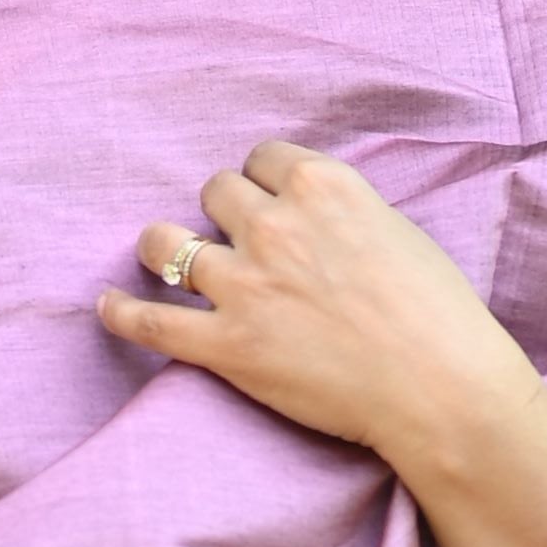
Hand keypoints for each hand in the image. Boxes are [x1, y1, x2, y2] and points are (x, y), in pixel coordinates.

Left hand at [103, 140, 507, 477]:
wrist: (439, 388)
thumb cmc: (437, 315)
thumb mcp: (397, 230)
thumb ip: (344, 212)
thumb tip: (312, 216)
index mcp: (321, 186)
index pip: (261, 158)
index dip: (260, 182)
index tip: (265, 202)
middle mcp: (274, 224)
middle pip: (214, 191)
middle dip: (222, 212)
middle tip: (236, 241)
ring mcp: (243, 284)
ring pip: (166, 242)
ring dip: (163, 248)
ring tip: (162, 260)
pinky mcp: (226, 344)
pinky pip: (149, 321)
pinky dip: (121, 313)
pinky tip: (107, 306)